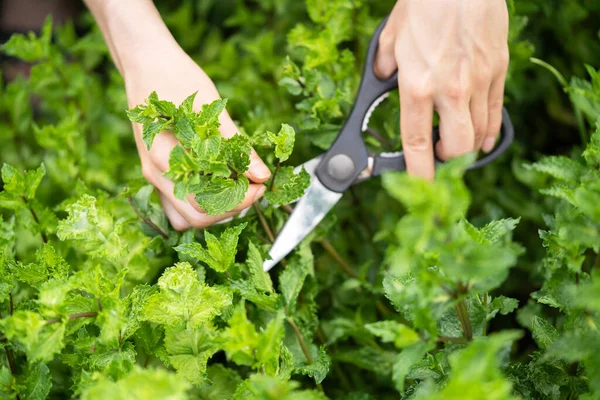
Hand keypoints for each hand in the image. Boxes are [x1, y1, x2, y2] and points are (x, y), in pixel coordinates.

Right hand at [83, 0, 270, 229]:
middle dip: (231, 207)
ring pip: (185, 217)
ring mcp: (153, 176)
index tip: (261, 186)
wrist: (146, 62)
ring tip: (237, 188)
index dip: (239, 200)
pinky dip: (200, 204)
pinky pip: (177, 205)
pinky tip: (219, 185)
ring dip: (215, 211)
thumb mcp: (211, 110)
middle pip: (196, 217)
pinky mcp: (157, 173)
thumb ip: (237, 146)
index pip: (205, 202)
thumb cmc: (176, 79)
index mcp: (165, 158)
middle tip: (254, 187)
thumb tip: (262, 175)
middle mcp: (155, 174)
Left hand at [374, 0, 509, 179]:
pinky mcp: (499, 70)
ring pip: (480, 134)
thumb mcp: (391, 35)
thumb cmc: (425, 3)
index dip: (419, 172)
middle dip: (446, 161)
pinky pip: (497, 113)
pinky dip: (490, 132)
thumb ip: (384, 65)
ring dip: (467, 148)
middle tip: (437, 157)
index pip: (416, 143)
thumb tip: (382, 76)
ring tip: (455, 146)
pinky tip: (484, 139)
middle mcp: (450, 90)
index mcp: (417, 85)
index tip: (420, 187)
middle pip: (457, 147)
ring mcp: (479, 82)